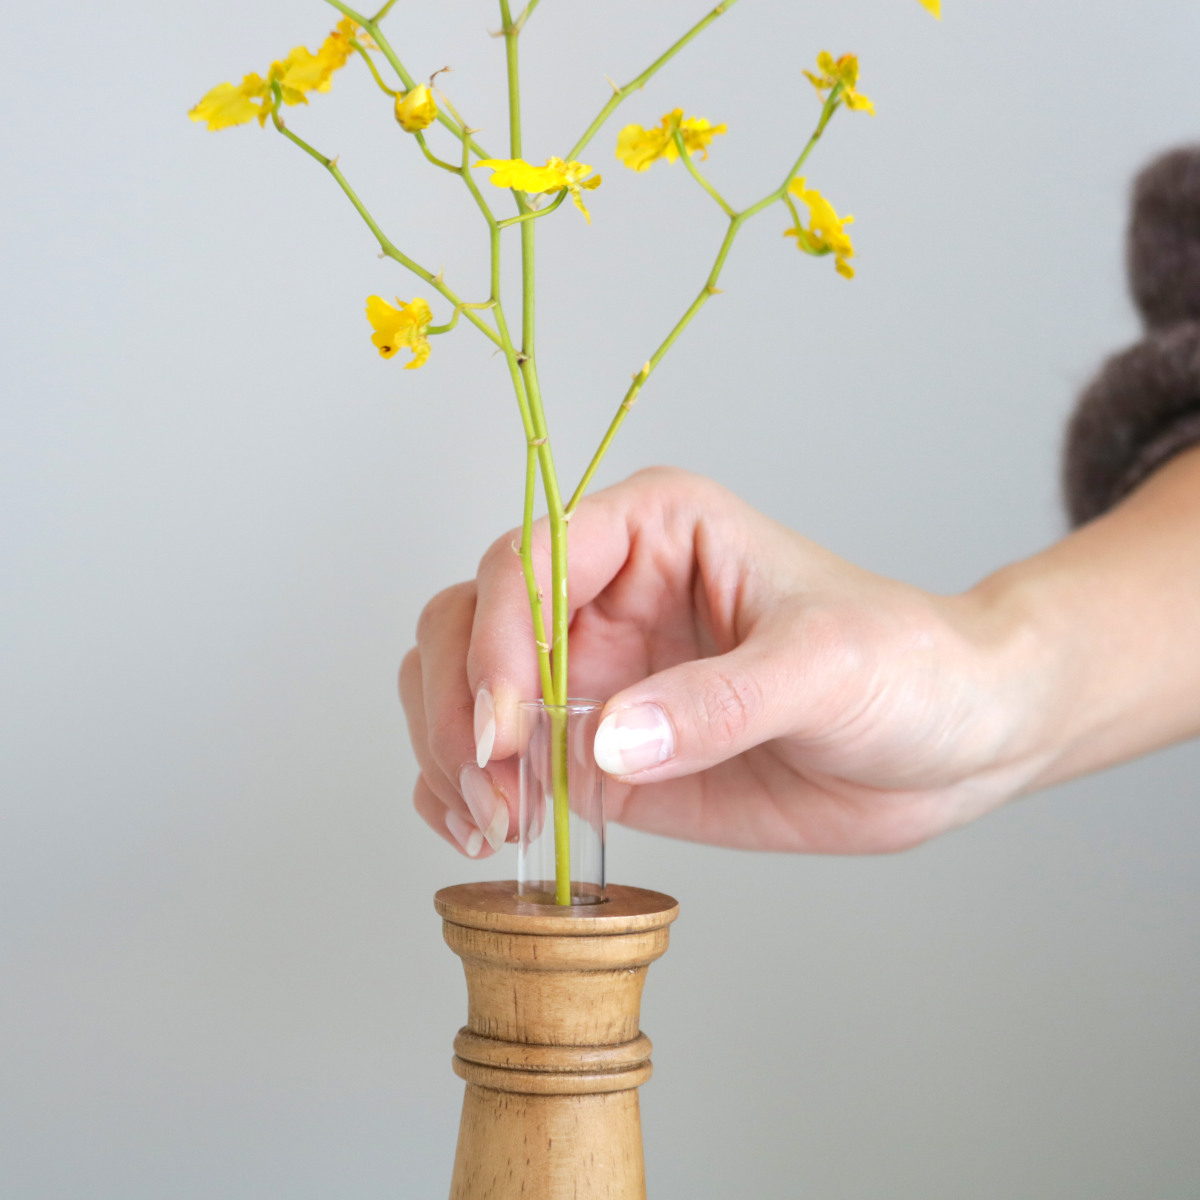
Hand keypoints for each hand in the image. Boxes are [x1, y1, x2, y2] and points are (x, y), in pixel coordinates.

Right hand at [399, 466, 1048, 857]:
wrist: (950, 741)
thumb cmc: (907, 665)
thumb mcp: (826, 668)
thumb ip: (718, 703)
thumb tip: (603, 742)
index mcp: (652, 531)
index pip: (529, 562)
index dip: (497, 640)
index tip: (505, 728)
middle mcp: (605, 593)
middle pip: (469, 617)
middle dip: (457, 701)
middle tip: (491, 788)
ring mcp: (595, 673)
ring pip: (461, 685)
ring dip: (449, 750)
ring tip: (494, 822)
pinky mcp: (598, 749)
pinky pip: (500, 760)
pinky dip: (465, 792)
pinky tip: (490, 833)